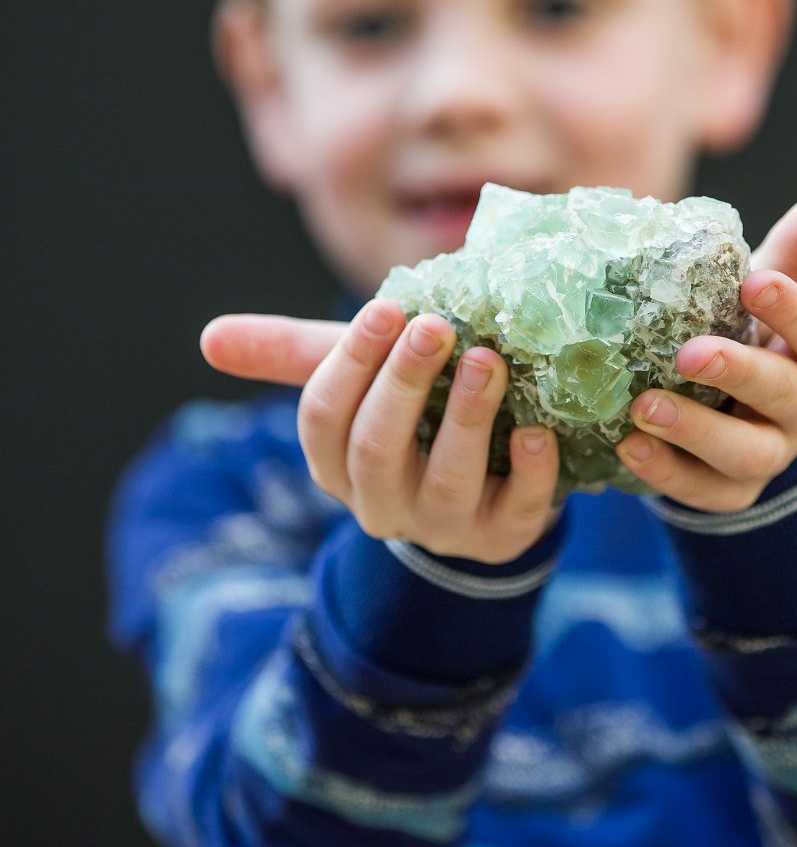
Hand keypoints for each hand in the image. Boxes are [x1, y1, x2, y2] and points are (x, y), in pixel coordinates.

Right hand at [201, 302, 560, 562]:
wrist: (486, 487)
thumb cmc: (412, 415)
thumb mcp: (359, 380)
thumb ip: (294, 355)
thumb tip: (209, 338)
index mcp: (336, 465)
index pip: (323, 418)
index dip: (351, 363)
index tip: (385, 308)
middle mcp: (381, 504)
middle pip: (377, 448)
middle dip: (404, 383)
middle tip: (434, 325)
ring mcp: (444, 526)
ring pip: (446, 480)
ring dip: (467, 418)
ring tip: (488, 361)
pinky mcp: (504, 538)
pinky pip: (518, 513)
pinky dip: (530, 473)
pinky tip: (537, 432)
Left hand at [616, 188, 796, 513]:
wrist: (744, 397)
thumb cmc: (758, 321)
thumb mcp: (782, 282)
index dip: (794, 311)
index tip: (755, 282)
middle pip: (786, 398)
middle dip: (739, 374)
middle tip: (689, 353)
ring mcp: (773, 453)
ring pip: (747, 455)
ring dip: (695, 433)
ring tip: (643, 408)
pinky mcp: (731, 490)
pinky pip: (705, 494)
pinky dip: (667, 475)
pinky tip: (627, 447)